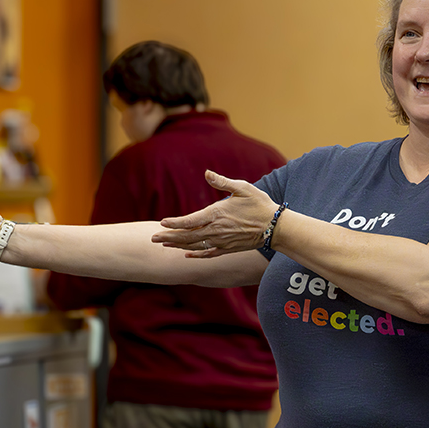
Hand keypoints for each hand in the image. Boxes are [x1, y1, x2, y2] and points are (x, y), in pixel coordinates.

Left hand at [153, 170, 276, 257]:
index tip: (162, 223)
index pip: (189, 221)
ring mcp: (222, 241)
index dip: (174, 223)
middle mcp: (216, 230)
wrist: (276, 227)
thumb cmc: (259, 204)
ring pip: (195, 245)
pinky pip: (208, 253)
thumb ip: (222, 182)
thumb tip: (207, 173)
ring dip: (178, 245)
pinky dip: (196, 254)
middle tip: (152, 239)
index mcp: (217, 214)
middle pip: (187, 236)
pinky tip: (187, 254)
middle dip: (169, 237)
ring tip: (165, 244)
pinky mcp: (228, 248)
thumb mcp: (242, 188)